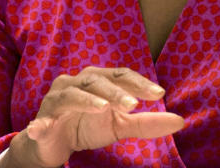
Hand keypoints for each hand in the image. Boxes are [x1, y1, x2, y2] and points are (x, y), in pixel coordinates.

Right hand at [6, 66, 184, 167]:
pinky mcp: (40, 120)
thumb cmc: (87, 126)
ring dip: (86, 100)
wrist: (53, 144)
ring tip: (102, 109)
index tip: (159, 94)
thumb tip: (180, 121)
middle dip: (115, 91)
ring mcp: (56, 100)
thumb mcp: (119, 125)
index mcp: (96, 80)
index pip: (120, 75)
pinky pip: (39, 121)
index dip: (138, 82)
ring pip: (71, 94)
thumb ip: (146, 122)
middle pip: (96, 80)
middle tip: (133, 105)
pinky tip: (40, 129)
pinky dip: (40, 124)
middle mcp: (75, 83)